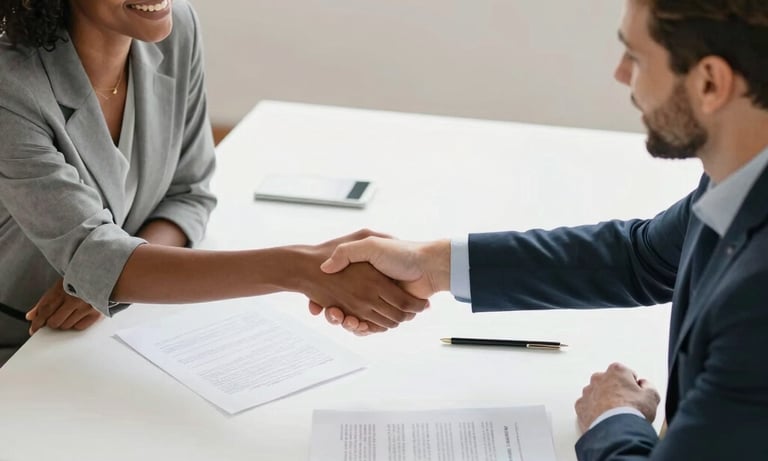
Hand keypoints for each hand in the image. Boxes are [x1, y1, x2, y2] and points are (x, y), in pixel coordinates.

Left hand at [26, 279, 102, 334]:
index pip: (45, 310)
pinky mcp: (96, 313)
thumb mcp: (59, 285)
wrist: (103, 276)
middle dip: (51, 322)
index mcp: (63, 289)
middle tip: (53, 319)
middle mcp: (75, 298)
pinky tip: (78, 315)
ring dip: (64, 323)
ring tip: (68, 313)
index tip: (35, 328)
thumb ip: (44, 301)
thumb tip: (31, 316)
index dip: (38, 322)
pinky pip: (79, 327)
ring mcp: (86, 306)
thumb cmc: (80, 280)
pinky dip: (76, 324)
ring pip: (66, 326)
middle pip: (54, 321)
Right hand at [300, 230, 427, 331]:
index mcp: (362, 275)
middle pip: (344, 308)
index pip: (337, 291)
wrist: (428, 266)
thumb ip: (346, 253)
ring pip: (356, 320)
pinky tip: (359, 325)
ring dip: (349, 323)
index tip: (318, 305)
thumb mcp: (370, 245)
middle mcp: (368, 290)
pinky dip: (365, 329)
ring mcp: (378, 303)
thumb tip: (325, 268)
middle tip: (333, 314)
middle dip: (336, 315)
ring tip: (346, 319)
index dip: (326, 300)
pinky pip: (372, 326)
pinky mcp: (389, 314)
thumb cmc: (401, 253)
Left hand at [574, 362, 660, 432]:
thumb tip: (644, 385)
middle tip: (625, 406)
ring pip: (596, 393)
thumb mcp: (651, 397)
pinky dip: (593, 411)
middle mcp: (599, 378)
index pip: (627, 373)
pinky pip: (587, 406)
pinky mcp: (580, 406)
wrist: (616, 431)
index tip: (636, 395)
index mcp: (616, 371)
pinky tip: (603, 419)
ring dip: (603, 400)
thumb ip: (648, 386)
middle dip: (616, 391)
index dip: (633, 386)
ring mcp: (588, 392)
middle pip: (610, 382)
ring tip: (614, 414)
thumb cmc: (632, 412)